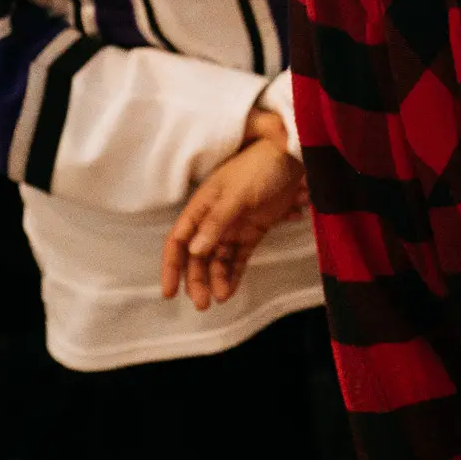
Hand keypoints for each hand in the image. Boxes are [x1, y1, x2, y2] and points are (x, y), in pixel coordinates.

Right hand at [160, 135, 307, 310]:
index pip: (178, 240)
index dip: (171, 266)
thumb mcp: (236, 192)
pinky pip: (238, 258)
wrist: (292, 156)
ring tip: (220, 298)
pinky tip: (230, 290)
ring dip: (215, 280)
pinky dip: (233, 274)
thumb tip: (194, 251)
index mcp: (202, 206)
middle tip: (202, 303)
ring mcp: (234, 227)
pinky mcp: (254, 232)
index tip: (169, 292)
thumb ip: (216, 221)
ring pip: (217, 260)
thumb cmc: (260, 167)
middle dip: (196, 280)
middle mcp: (213, 219)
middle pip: (197, 256)